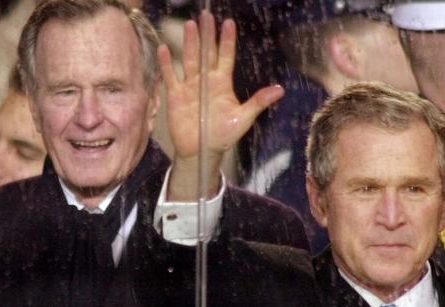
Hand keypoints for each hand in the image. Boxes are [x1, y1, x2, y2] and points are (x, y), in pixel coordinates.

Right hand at [158, 10, 283, 199]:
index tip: (228, 23)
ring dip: (189, 44)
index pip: (226, 57)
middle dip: (207, 36)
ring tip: (190, 26)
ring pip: (190, 60)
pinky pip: (171, 76)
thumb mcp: (243, 118)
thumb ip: (258, 102)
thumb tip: (280, 90)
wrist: (202, 152)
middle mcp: (206, 81)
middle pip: (206, 54)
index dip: (227, 41)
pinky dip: (167, 64)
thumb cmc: (223, 136)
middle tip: (206, 16)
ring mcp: (190, 87)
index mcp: (223, 84)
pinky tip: (164, 49)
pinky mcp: (176, 96)